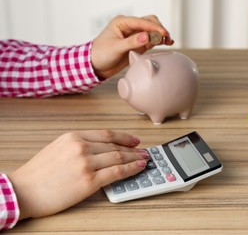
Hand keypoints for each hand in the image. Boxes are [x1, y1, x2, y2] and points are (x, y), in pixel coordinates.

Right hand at [8, 130, 148, 219]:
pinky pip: (116, 172)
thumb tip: (101, 148)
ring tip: (144, 159)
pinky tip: (138, 167)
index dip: (124, 137)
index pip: (107, 134)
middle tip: (143, 151)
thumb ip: (80, 145)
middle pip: (115, 145)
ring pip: (118, 157)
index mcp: (74, 136)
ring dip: (134, 158)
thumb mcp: (58, 148)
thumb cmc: (38, 173)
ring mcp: (86, 163)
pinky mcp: (89, 181)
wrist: (24, 191)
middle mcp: (81, 146)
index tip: (134, 140)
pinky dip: (130, 169)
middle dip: (132, 149)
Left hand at [91, 15, 173, 78]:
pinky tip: (166, 43)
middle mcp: (130, 26)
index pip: (141, 21)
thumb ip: (132, 42)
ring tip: (169, 41)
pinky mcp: (138, 44)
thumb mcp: (116, 48)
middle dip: (159, 29)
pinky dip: (159, 41)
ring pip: (152, 31)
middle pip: (150, 22)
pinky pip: (151, 40)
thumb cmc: (101, 54)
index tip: (163, 33)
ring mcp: (135, 35)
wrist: (96, 65)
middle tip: (167, 38)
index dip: (153, 27)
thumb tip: (147, 37)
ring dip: (161, 35)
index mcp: (122, 22)